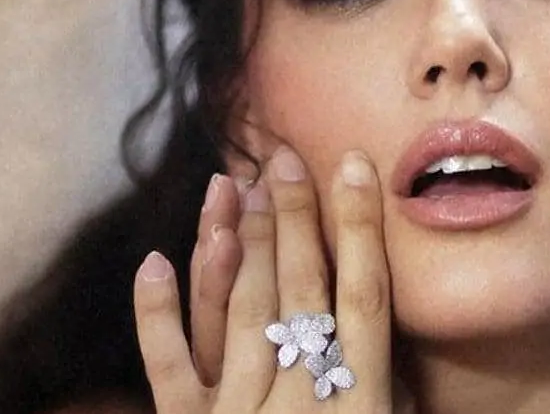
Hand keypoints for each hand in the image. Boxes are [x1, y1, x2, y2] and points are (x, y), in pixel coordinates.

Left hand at [133, 148, 394, 411]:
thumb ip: (394, 393)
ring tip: (233, 186)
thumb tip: (395, 336)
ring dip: (237, 242)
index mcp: (361, 404)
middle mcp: (300, 400)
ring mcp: (239, 413)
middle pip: (298, 289)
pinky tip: (154, 262)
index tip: (354, 166)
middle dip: (292, 217)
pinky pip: (168, 367)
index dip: (359, 227)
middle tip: (282, 160)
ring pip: (240, 312)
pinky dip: (157, 314)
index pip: (365, 297)